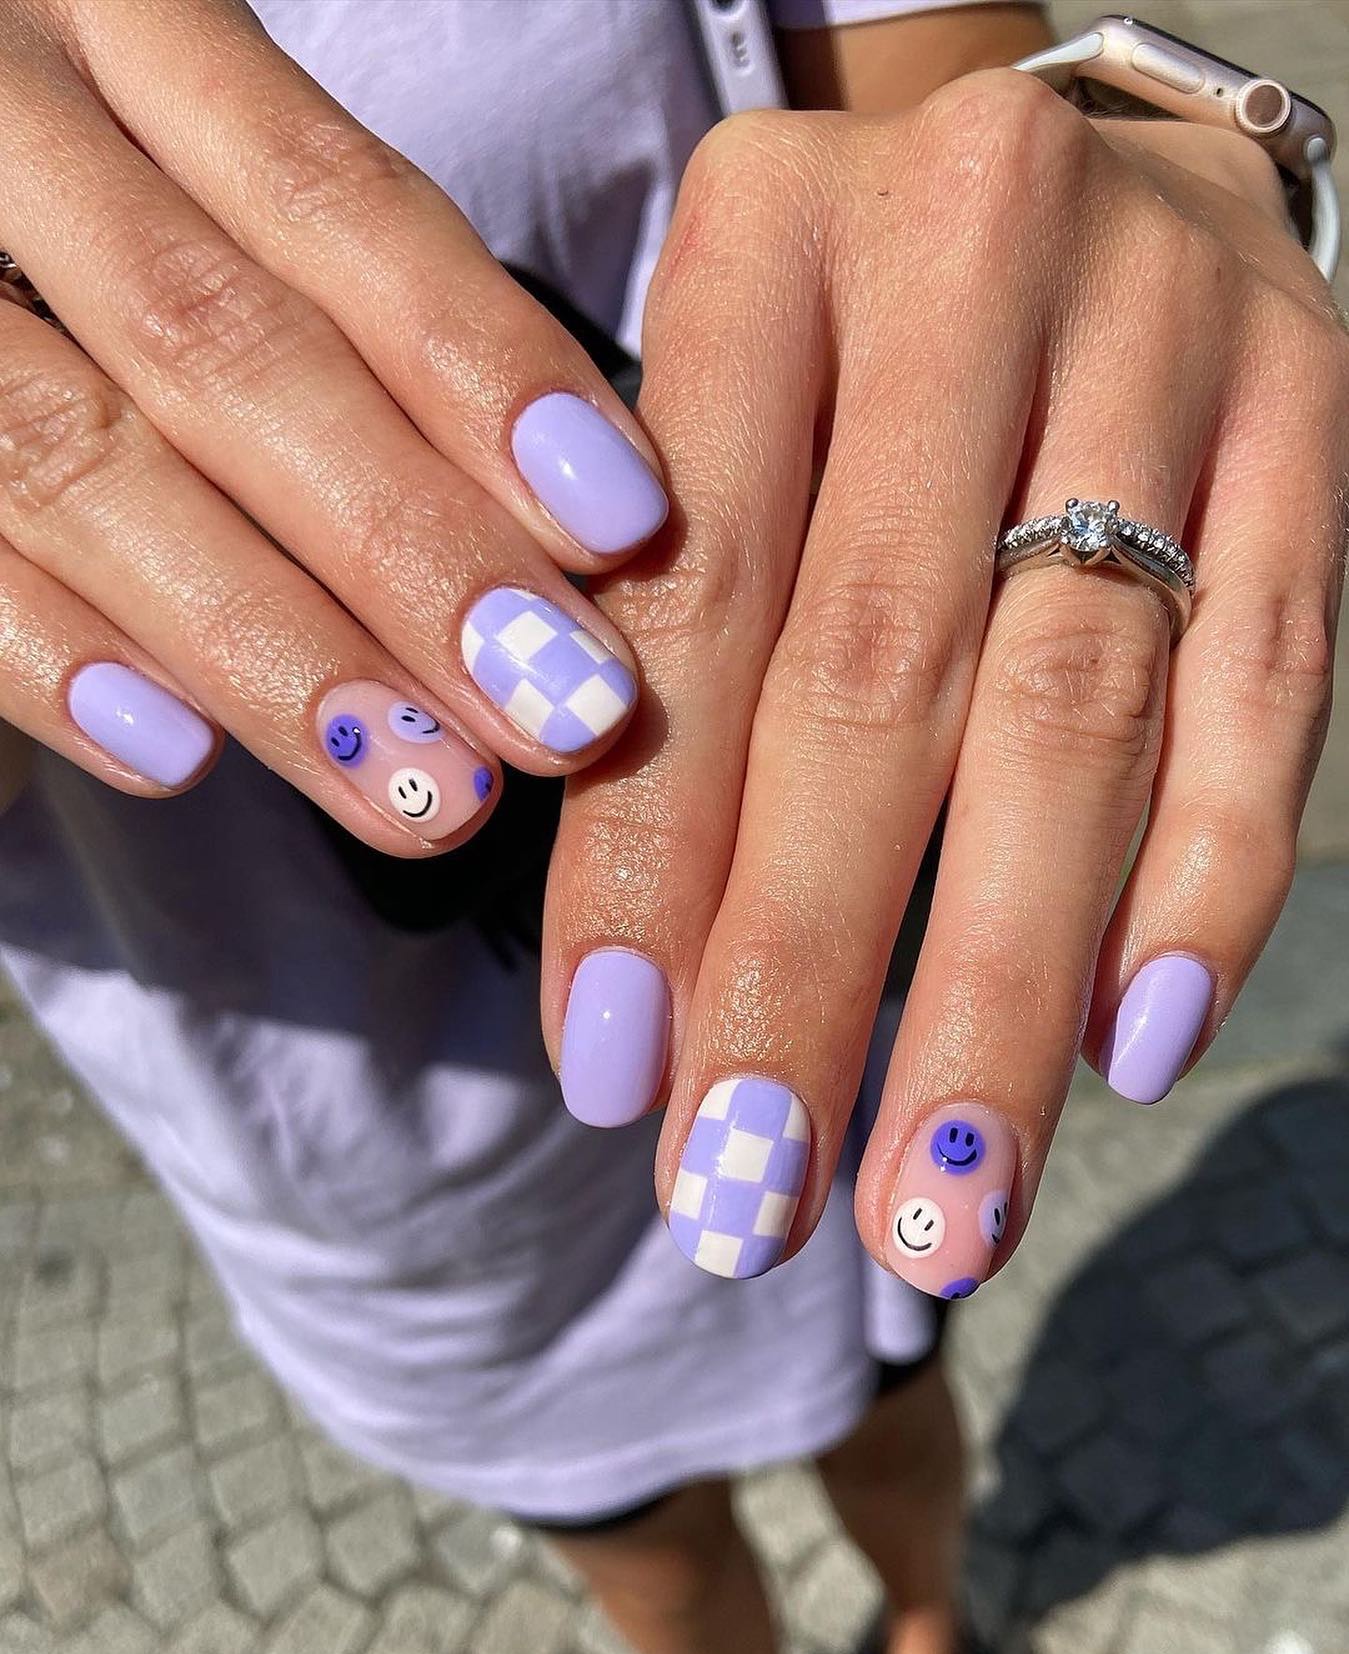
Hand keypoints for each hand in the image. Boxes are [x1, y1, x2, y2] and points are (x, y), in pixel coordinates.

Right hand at [0, 0, 665, 851]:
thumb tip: (587, 515)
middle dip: (407, 543)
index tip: (620, 520)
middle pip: (215, 340)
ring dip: (267, 643)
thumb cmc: (123, 247)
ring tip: (423, 783)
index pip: (333, 198)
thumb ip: (371, 323)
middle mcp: (1, 123)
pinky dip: (55, 660)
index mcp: (126, 35)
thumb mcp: (234, 216)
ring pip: (73, 456)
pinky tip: (183, 758)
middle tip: (555, 706)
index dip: (483, 366)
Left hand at [545, 73, 1347, 1293]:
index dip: (647, 862)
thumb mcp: (713, 415)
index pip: (688, 606)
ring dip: (993, 990)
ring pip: (1074, 716)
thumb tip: (641, 980)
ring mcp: (1161, 336)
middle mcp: (966, 259)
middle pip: (877, 682)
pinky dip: (1202, 881)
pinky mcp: (1309, 412)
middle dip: (806, 971)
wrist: (1086, 166)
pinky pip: (1273, 681)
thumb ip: (662, 641)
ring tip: (936, 1198)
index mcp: (764, 240)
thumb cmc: (849, 335)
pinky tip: (1127, 1049)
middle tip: (753, 1196)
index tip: (613, 1078)